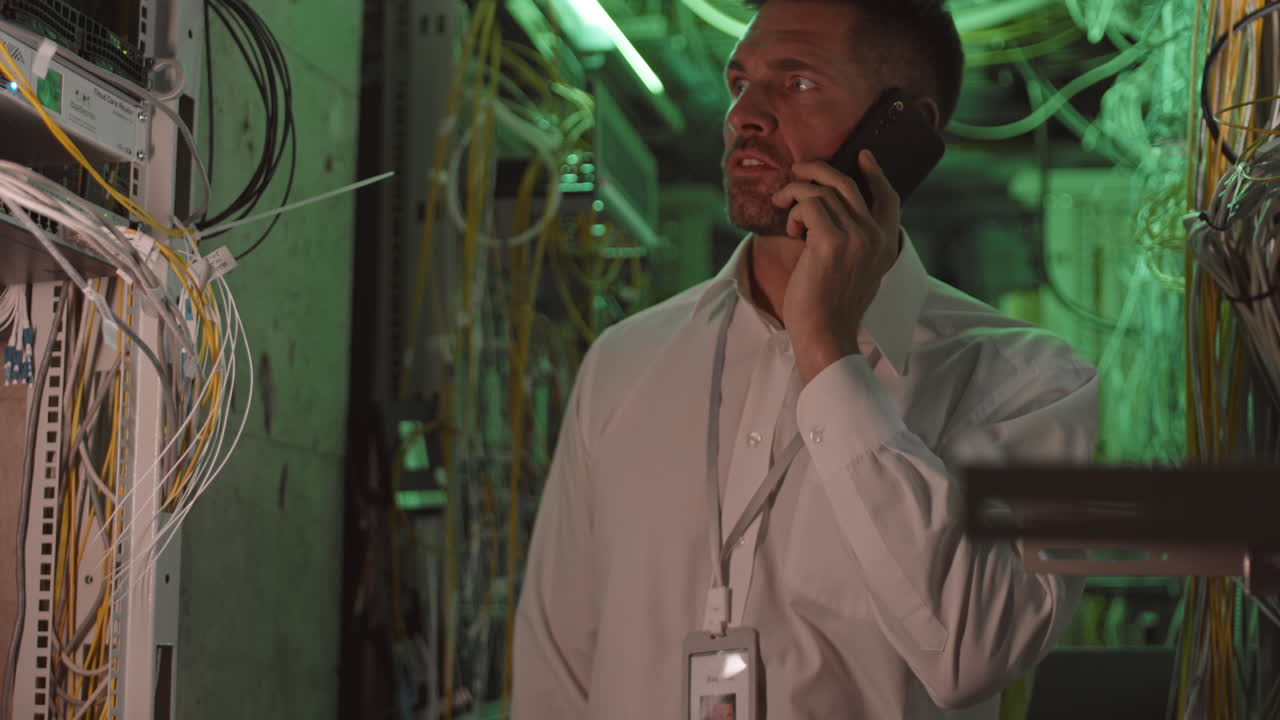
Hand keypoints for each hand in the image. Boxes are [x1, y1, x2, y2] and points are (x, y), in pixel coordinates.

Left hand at [770, 150, 900, 383]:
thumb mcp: (857, 272)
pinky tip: (791, 231)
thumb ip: (856, 243)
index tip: (862, 156)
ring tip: (784, 210)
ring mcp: (856, 237)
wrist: (825, 334)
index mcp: (886, 244)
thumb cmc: (831, 308)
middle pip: (847, 183)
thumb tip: (833, 214)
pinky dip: (793, 212)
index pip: (888, 197)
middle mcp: (875, 236)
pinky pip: (807, 205)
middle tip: (797, 169)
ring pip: (821, 191)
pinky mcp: (830, 241)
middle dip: (818, 170)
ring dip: (795, 196)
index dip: (875, 173)